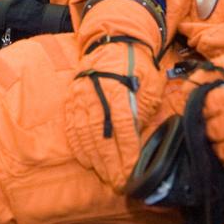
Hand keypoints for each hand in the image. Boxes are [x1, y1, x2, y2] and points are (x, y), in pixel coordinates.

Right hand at [64, 0, 167, 190]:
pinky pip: (73, 127)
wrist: (112, 40)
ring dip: (96, 159)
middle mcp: (97, 94)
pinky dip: (80, 146)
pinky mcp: (72, 98)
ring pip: (86, 135)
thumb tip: (139, 137)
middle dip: (111, 163)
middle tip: (119, 183)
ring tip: (106, 175)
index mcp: (119, 89)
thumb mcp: (151, 83)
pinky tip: (88, 160)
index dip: (128, 152)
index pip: (123, 128)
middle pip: (102, 136)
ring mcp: (81, 96)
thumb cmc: (137, 64)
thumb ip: (144, 110)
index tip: (133, 172)